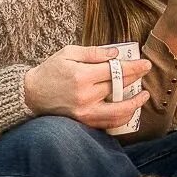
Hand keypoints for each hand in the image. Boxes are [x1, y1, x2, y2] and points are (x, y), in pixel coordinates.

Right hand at [24, 45, 150, 128]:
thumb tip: (116, 53)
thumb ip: (93, 52)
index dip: (134, 67)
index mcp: (81, 76)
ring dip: (134, 104)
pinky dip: (122, 117)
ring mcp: (84, 112)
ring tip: (143, 96)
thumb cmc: (50, 71)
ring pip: (118, 112)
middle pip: (119, 88)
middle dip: (136, 79)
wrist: (30, 94)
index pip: (115, 71)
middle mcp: (85, 96)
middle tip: (145, 72)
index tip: (146, 64)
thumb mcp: (68, 53)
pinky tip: (129, 110)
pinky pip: (108, 123)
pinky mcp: (83, 122)